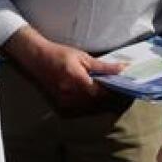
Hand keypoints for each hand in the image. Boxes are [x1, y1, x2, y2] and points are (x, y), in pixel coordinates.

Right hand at [3, 26, 124, 110]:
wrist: (38, 58)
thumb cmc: (60, 54)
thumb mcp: (83, 57)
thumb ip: (102, 66)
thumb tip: (123, 69)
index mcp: (76, 79)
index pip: (100, 91)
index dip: (111, 89)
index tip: (121, 84)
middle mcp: (70, 93)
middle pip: (96, 100)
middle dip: (106, 95)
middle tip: (115, 87)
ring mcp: (64, 101)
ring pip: (88, 106)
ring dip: (98, 99)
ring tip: (104, 89)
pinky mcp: (61, 105)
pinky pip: (80, 107)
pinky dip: (87, 102)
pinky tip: (90, 93)